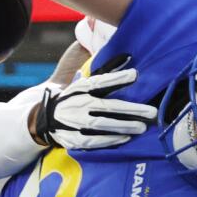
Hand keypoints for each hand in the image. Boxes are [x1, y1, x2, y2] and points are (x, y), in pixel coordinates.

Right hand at [36, 66, 156, 150]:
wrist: (44, 119)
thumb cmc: (74, 99)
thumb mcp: (84, 84)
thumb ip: (106, 73)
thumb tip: (127, 56)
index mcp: (81, 88)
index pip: (100, 81)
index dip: (117, 78)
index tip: (135, 75)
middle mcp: (78, 103)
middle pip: (107, 106)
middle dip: (131, 109)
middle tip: (151, 112)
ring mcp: (75, 122)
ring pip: (102, 124)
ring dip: (123, 126)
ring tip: (142, 127)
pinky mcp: (74, 139)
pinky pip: (94, 140)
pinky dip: (110, 140)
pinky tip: (126, 138)